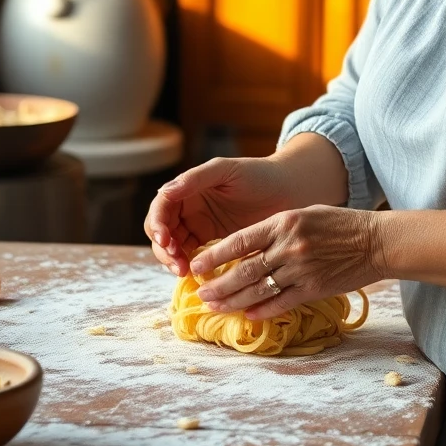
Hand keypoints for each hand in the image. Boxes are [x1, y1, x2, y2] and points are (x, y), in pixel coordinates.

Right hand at [145, 156, 293, 276]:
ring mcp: (201, 228)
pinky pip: (194, 258)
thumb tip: (164, 192)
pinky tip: (198, 275)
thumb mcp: (226, 170)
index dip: (157, 225)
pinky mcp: (215, 245)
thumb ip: (195, 179)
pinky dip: (190, 267)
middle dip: (164, 248)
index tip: (166, 240)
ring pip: (174, 248)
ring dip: (173, 261)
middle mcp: (189, 208)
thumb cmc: (258, 174)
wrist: (289, 191)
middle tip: (177, 263)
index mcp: (187, 189)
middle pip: (162, 232)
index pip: (160, 208)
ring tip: (185, 272)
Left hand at [188, 204, 386, 319]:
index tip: (196, 266)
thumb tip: (242, 249)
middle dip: (218, 285)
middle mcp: (288, 246)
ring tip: (215, 307)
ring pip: (258, 290)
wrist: (373, 241)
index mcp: (283, 222)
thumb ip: (274, 230)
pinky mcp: (314, 289)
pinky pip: (281, 303)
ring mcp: (301, 270)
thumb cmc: (337, 224)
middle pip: (243, 270)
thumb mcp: (302, 214)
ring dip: (232, 302)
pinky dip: (262, 311)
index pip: (239, 241)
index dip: (214, 256)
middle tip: (200, 295)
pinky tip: (247, 316)